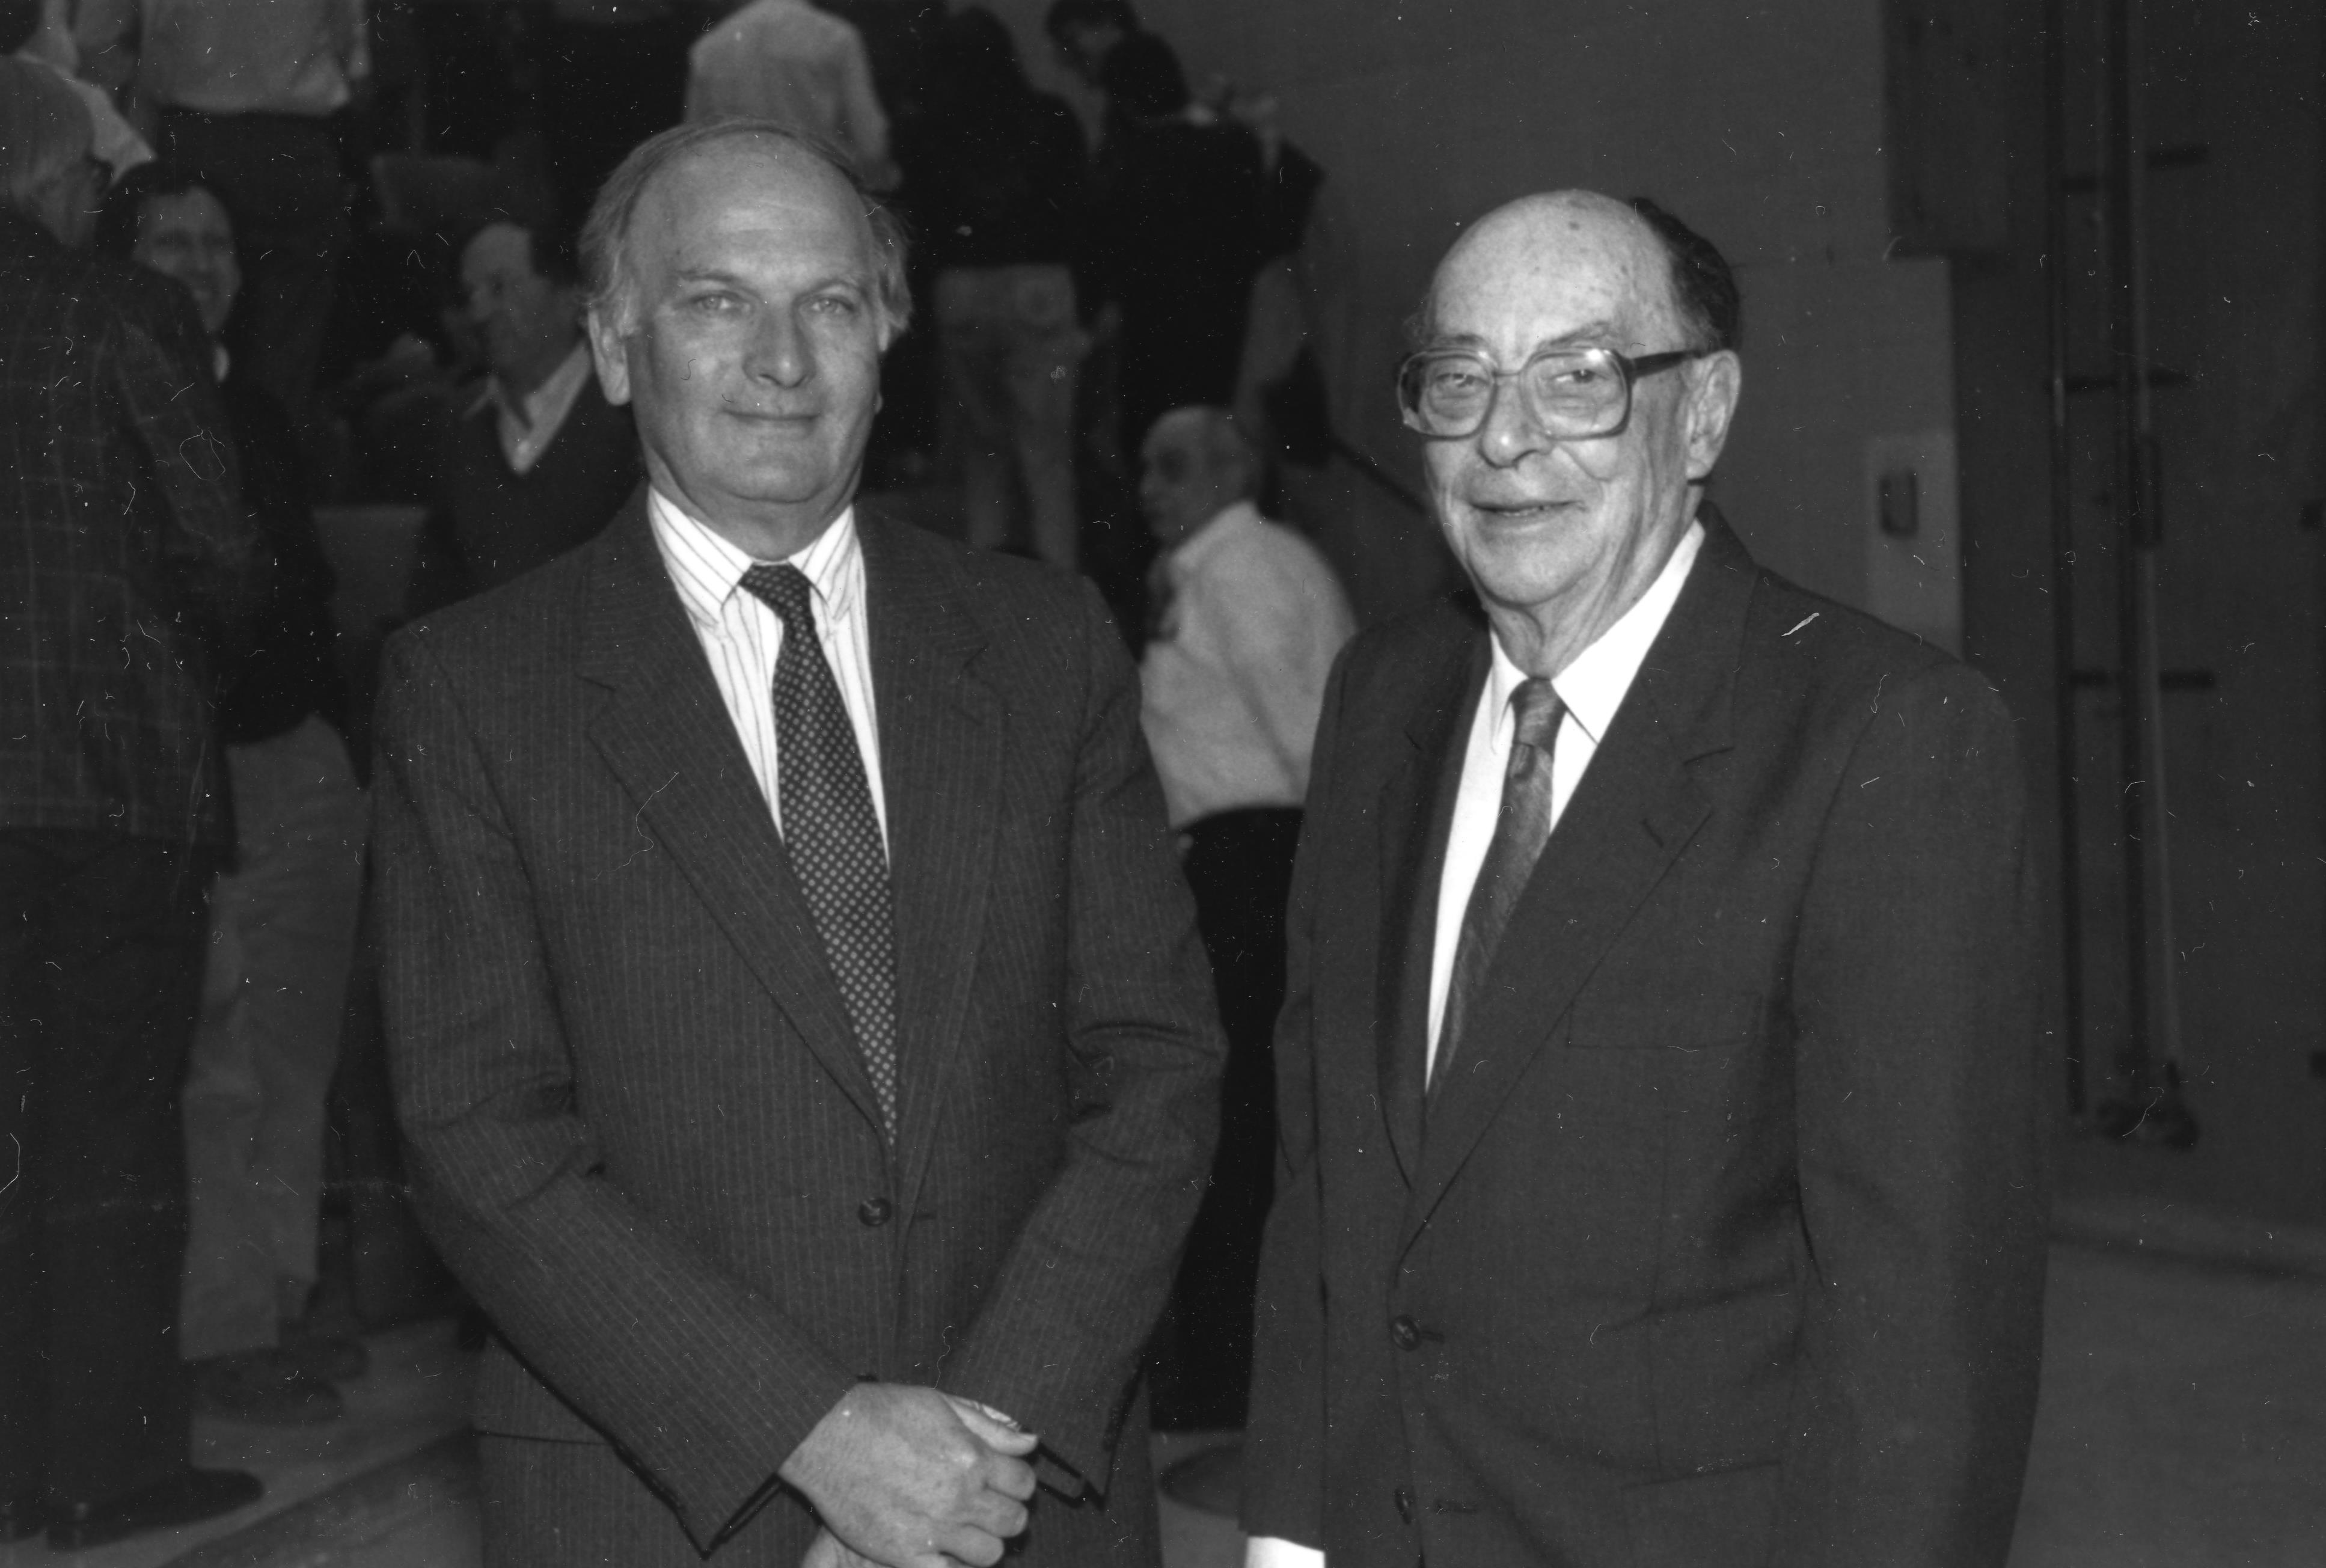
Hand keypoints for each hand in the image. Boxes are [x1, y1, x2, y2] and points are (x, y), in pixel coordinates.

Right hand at [780, 1383, 1037, 1567]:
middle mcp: (959, 1496)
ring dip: (984, 1542)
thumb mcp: (943, 1405)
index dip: (1018, 1481)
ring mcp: (933, 1529)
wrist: (828, 1434)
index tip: (1004, 1480)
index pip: (1024, 1483)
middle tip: (988, 1506)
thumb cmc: (884, 1412)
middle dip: (1006, 1512)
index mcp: (972, 1458)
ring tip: (966, 1529)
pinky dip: (952, 1564)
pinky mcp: (904, 1553)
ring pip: (989, 1554)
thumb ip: (990, 1428)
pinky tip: (942, 1550)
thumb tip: (1030, 1441)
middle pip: (1013, 1521)